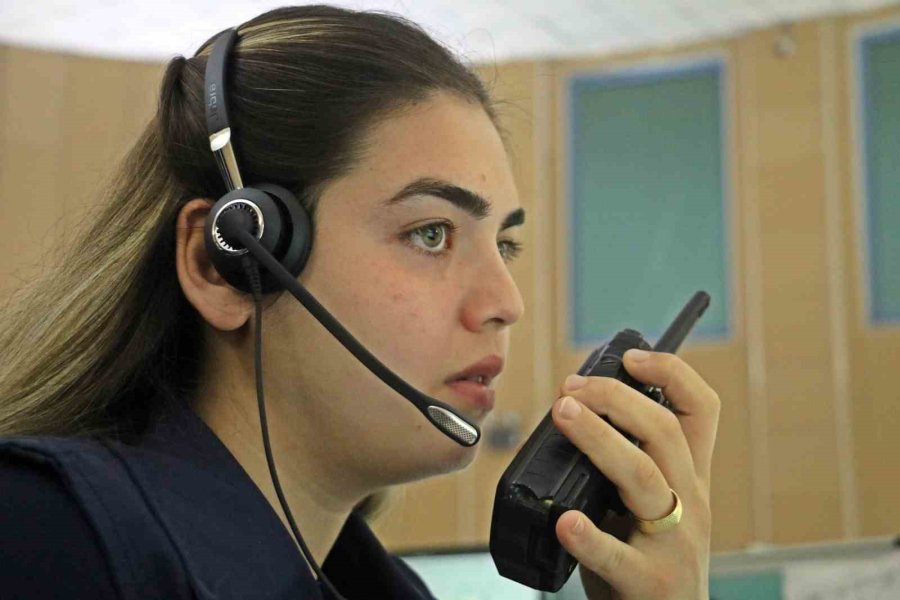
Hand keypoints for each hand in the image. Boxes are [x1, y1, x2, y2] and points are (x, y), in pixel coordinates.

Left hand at [550, 349, 719, 599]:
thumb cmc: (650, 563)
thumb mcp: (653, 508)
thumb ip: (628, 468)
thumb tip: (576, 414)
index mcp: (691, 480)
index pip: (701, 411)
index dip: (672, 373)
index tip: (630, 356)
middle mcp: (691, 504)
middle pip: (664, 433)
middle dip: (617, 399)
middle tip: (570, 388)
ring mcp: (674, 545)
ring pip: (643, 478)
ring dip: (599, 440)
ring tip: (563, 416)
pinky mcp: (649, 584)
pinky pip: (616, 556)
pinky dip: (589, 536)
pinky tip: (564, 520)